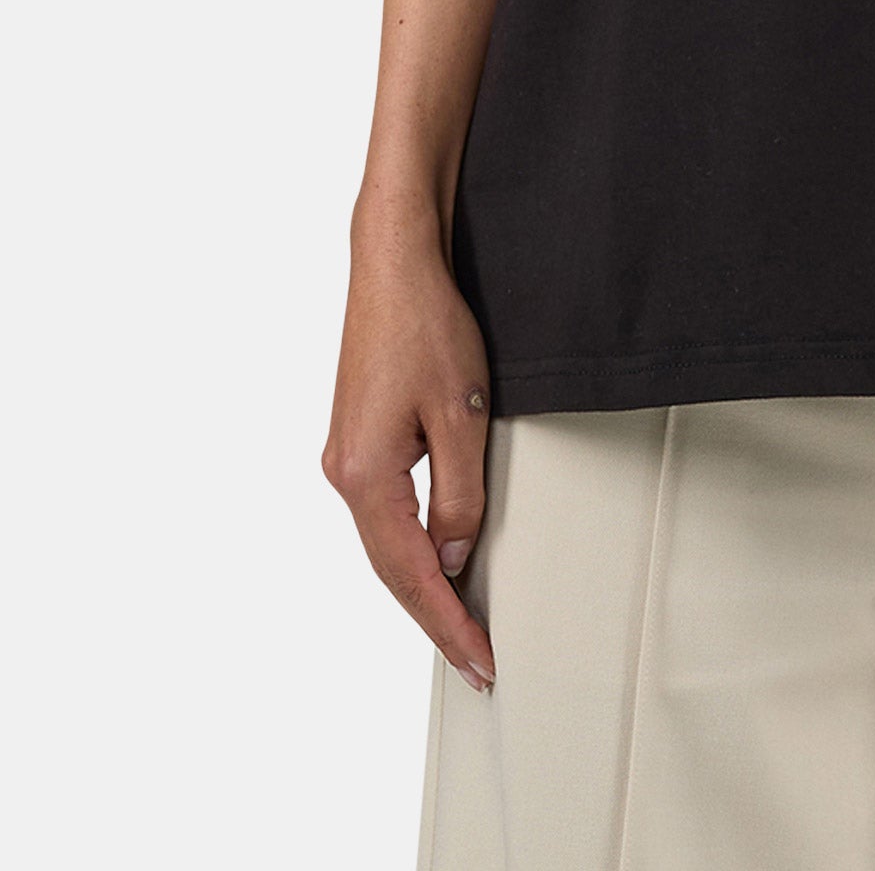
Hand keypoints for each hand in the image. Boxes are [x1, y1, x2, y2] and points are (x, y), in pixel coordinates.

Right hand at [323, 205, 496, 692]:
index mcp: (366, 476)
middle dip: (435, 616)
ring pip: (385, 542)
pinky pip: (384, 512)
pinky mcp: (356, 438)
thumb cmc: (427, 326)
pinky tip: (437, 559)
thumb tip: (452, 560)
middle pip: (390, 569)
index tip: (480, 660)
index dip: (448, 622)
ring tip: (462, 623)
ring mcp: (345, 456)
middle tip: (476, 659)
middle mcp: (344, 473)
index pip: (411, 574)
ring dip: (422, 584)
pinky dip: (411, 544)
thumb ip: (459, 498)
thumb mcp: (463, 416)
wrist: (393, 263)